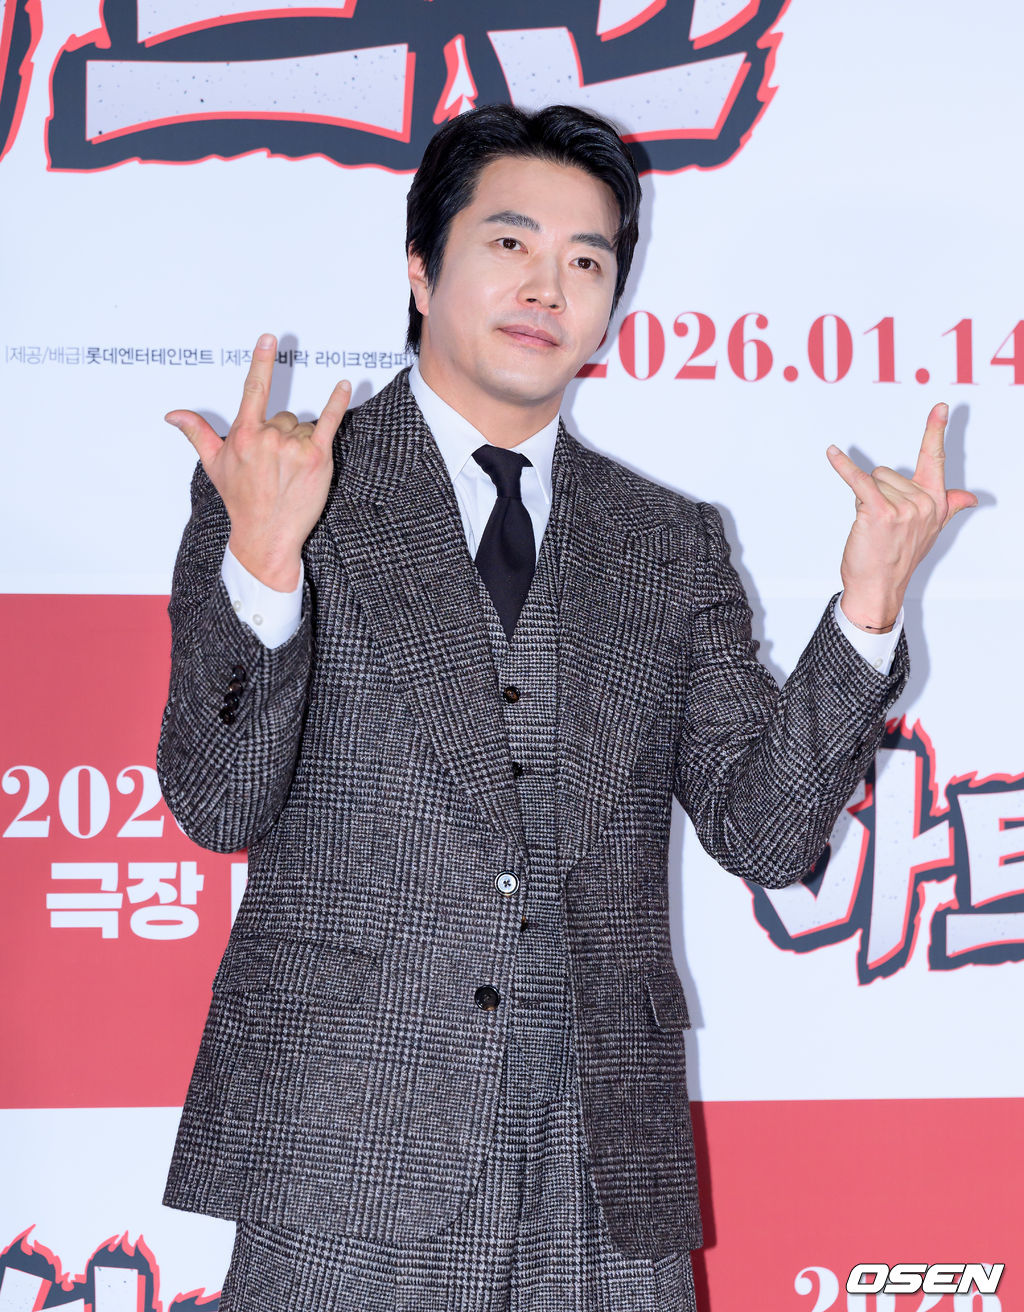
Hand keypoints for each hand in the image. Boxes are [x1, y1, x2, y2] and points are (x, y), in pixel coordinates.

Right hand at [165, 333, 350, 589]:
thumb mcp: (214, 465)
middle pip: (285, 416)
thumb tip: (173, 414)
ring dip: (302, 442)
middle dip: (283, 435)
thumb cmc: (241, 500)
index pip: (254, 389)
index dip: (261, 362)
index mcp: (244, 434)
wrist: (266, 535)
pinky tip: (343, 385)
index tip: (268, 338)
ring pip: (304, 426)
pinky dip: (337, 402)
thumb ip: (198, 433)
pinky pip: (330, 422)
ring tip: (292, 470)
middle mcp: (269, 437)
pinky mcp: (317, 458)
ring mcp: (294, 446)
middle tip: (277, 465)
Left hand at [827, 402, 976, 631]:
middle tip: (881, 525)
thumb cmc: (898, 559)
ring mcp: (903, 508)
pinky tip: (832, 453)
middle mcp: (924, 503)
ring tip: (872, 528)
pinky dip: (843, 466)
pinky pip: (859, 481)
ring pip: (873, 481)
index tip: (941, 407)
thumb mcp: (929, 532)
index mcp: (936, 503)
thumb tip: (970, 498)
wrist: (879, 588)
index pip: (936, 459)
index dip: (936, 431)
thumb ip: (948, 508)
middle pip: (888, 473)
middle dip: (878, 494)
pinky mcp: (879, 512)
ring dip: (865, 501)